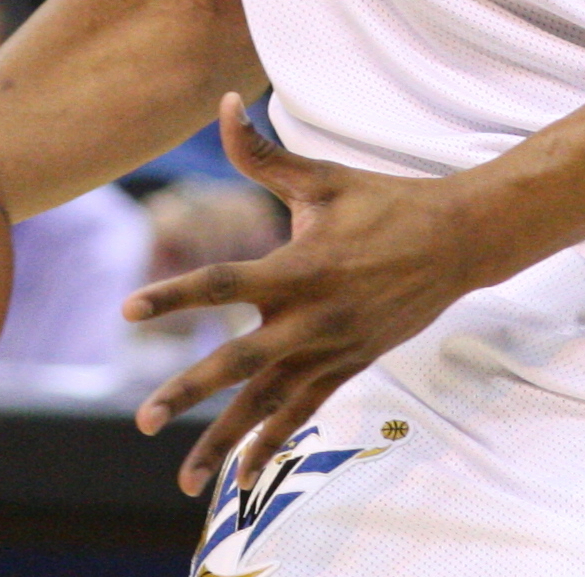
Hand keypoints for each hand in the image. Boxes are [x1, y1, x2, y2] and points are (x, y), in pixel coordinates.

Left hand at [122, 95, 482, 496]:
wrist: (455, 241)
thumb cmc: (382, 201)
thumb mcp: (322, 176)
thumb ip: (263, 153)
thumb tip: (224, 103)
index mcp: (299, 267)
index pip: (223, 285)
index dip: (175, 296)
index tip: (128, 310)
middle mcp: (311, 317)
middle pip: (239, 363)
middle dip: (189, 392)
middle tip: (143, 419)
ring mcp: (332, 349)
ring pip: (269, 405)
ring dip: (225, 442)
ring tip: (184, 482)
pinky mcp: (349, 367)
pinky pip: (303, 413)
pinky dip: (272, 445)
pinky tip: (242, 480)